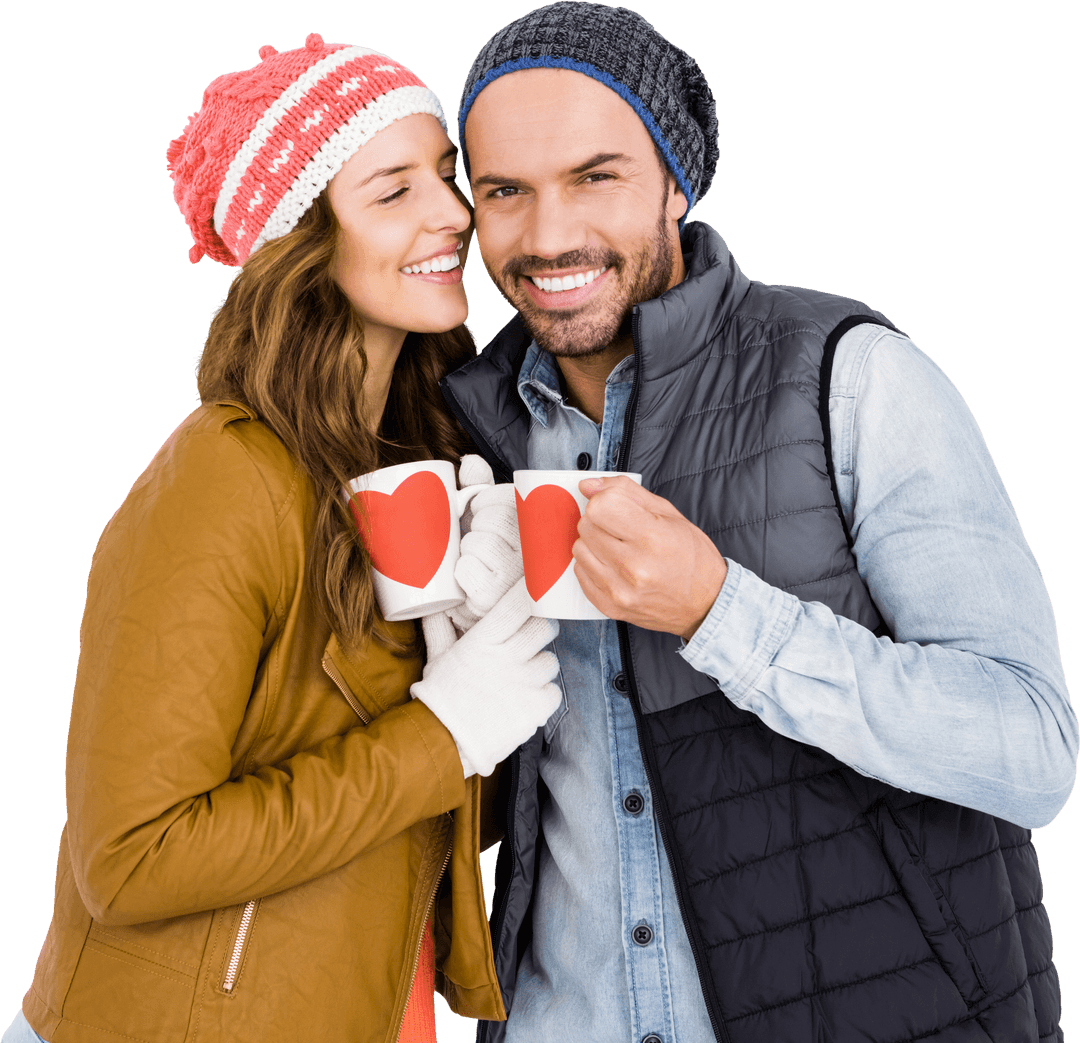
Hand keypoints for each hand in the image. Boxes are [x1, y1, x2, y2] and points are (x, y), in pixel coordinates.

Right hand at [415, 578, 559, 776]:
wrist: (444, 742)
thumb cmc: (440, 698)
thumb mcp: (438, 658)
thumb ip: (440, 629)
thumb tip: (434, 605)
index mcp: (483, 641)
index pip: (516, 606)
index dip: (530, 594)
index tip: (536, 589)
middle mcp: (507, 657)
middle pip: (544, 628)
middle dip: (542, 630)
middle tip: (532, 638)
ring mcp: (525, 682)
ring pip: (551, 661)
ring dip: (540, 668)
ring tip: (522, 679)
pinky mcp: (537, 707)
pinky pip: (554, 692)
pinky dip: (543, 696)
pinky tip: (525, 701)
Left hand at [450, 455, 522, 633]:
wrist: (476, 610)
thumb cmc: (481, 556)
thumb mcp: (484, 517)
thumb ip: (480, 487)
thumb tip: (469, 463)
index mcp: (534, 530)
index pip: (508, 499)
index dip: (484, 500)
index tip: (478, 510)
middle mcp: (533, 554)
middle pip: (496, 520)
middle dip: (475, 523)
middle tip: (471, 537)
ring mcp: (514, 578)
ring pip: (480, 542)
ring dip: (465, 546)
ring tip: (469, 556)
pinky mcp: (493, 599)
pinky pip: (467, 568)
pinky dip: (459, 569)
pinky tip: (465, 575)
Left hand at [574, 477, 726, 639]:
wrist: (705, 604)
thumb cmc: (692, 558)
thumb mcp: (669, 514)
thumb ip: (626, 492)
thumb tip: (588, 485)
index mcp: (652, 538)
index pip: (600, 507)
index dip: (606, 501)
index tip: (618, 508)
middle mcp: (633, 567)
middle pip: (586, 525)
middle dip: (600, 521)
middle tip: (622, 529)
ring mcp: (619, 590)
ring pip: (579, 548)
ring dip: (594, 543)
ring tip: (618, 548)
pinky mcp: (609, 606)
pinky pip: (580, 572)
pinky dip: (592, 564)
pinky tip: (613, 565)